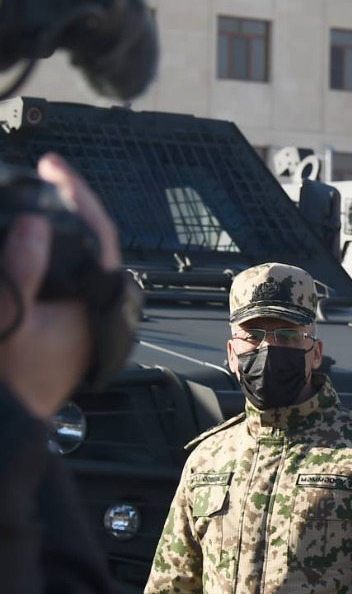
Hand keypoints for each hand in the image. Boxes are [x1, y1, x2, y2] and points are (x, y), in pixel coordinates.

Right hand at [0, 154, 121, 418]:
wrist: (5, 428)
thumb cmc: (8, 376)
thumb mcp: (6, 318)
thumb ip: (24, 271)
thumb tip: (40, 223)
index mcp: (94, 303)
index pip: (100, 235)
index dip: (77, 195)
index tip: (53, 166)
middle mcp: (96, 308)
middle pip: (93, 241)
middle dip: (69, 203)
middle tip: (43, 173)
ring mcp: (82, 317)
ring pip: (80, 257)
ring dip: (61, 226)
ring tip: (37, 195)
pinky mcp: (66, 325)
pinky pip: (65, 276)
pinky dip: (50, 253)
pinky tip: (32, 239)